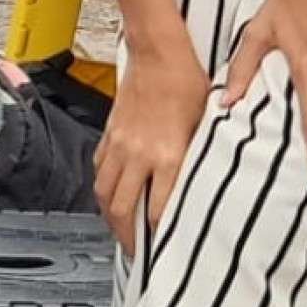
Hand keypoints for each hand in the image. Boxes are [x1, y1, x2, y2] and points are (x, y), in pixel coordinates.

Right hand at [94, 33, 210, 255]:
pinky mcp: (110, 133)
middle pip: (123, 208)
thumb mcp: (206, 127)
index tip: (165, 251)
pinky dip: (103, 188)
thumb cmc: (189, 83)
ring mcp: (120, 145)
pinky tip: (110, 194)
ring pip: (105, 192)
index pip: (158, 209)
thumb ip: (201, 160)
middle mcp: (139, 155)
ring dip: (111, 216)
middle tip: (137, 253)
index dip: (159, 236)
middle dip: (127, 237)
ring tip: (120, 231)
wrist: (159, 53)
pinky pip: (100, 169)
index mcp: (167, 155)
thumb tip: (206, 189)